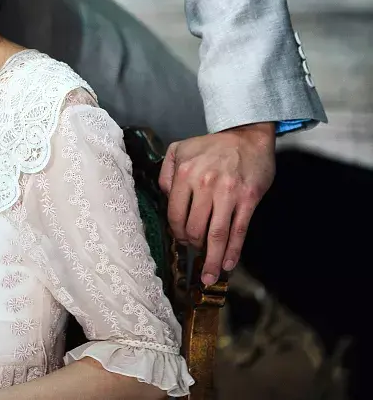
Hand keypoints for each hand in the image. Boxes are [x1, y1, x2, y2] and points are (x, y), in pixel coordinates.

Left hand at [160, 122, 275, 285]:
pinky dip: (233, 251)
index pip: (175, 214)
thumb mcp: (179, 150)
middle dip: (193, 245)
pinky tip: (227, 264)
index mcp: (185, 174)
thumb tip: (164, 198)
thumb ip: (166, 174)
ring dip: (211, 260)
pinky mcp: (249, 199)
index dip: (176, 232)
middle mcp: (205, 185)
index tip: (180, 240)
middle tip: (194, 253)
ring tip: (208, 277)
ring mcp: (228, 193)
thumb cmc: (212, 145)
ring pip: (217, 234)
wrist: (247, 135)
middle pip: (195, 228)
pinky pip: (239, 231)